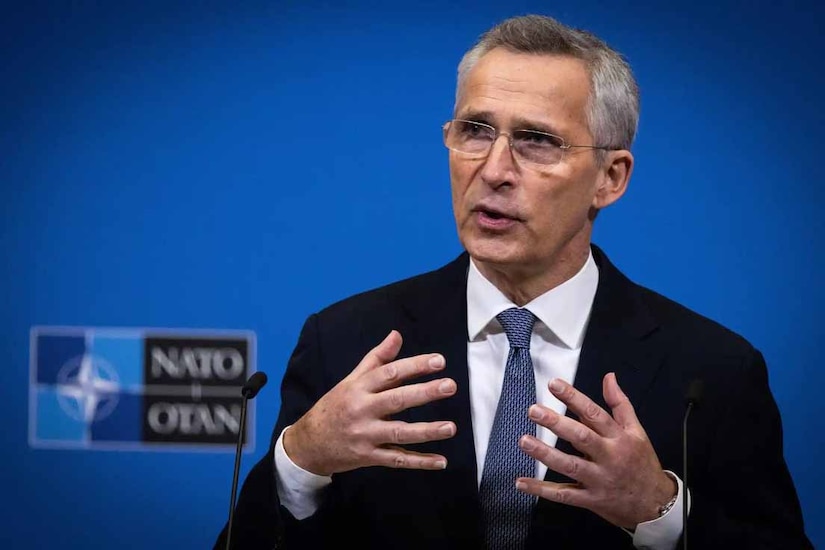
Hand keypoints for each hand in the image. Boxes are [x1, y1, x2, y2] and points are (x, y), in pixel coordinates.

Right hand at [283, 330, 457, 475]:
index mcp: (358, 388)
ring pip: (399, 433)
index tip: (439, 361)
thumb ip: (376, 358)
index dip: (415, 366)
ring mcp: (365, 436)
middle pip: (396, 400)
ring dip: (426, 431)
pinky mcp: (368, 457)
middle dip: (424, 393)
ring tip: (451, 427)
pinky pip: (397, 460)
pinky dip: (419, 462)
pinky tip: (441, 461)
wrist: (308, 444)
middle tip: (450, 386)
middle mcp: (362, 410)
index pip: (390, 373)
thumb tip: (397, 335)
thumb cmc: (335, 406)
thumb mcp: (351, 380)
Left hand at [515, 372, 676, 528]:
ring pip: (569, 466)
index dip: (574, 398)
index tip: (554, 384)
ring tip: (524, 440)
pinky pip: (564, 495)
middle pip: (581, 437)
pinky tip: (522, 482)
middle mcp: (608, 457)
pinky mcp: (590, 500)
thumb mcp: (637, 431)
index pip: (595, 414)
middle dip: (556, 423)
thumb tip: (609, 378)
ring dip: (545, 454)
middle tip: (534, 410)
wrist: (655, 505)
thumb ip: (620, 404)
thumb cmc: (642, 463)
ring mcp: (598, 480)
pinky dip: (542, 490)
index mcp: (619, 438)